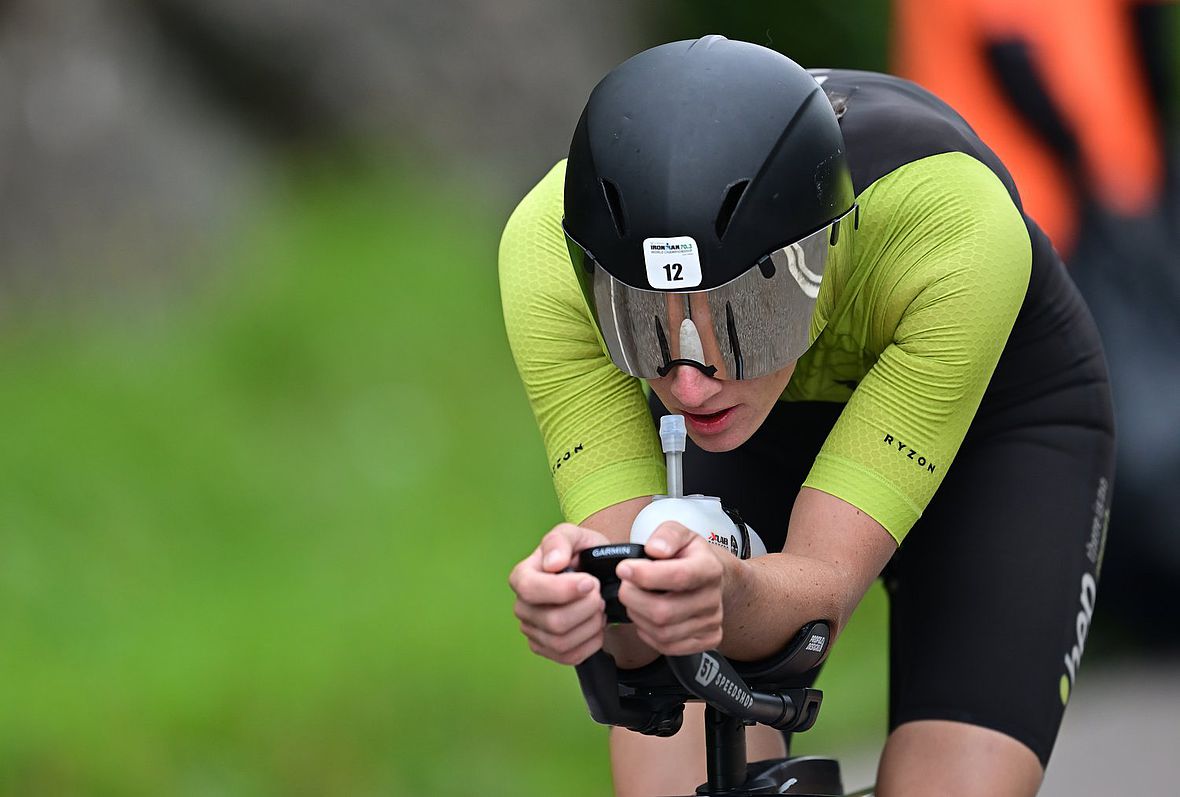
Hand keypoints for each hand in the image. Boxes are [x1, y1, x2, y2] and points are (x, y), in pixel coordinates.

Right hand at [509, 523, 609, 664]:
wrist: (595, 574)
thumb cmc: (581, 554)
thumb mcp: (574, 535)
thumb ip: (560, 541)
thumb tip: (553, 563)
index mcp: (522, 576)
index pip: (531, 589)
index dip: (563, 590)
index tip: (591, 582)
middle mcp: (522, 607)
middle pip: (553, 621)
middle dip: (586, 608)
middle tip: (599, 594)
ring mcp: (532, 631)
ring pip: (562, 642)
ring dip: (591, 626)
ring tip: (599, 609)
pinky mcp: (546, 649)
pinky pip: (569, 657)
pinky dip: (591, 643)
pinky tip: (596, 626)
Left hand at [616, 522, 729, 655]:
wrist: (710, 578)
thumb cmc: (689, 556)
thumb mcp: (680, 534)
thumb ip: (667, 535)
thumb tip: (656, 549)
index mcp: (709, 569)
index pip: (678, 576)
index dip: (645, 575)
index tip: (624, 569)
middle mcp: (712, 598)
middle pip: (664, 611)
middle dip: (633, 599)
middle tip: (625, 586)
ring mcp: (711, 622)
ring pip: (662, 633)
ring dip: (638, 617)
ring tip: (636, 600)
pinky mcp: (706, 639)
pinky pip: (668, 647)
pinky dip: (648, 634)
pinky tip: (647, 618)